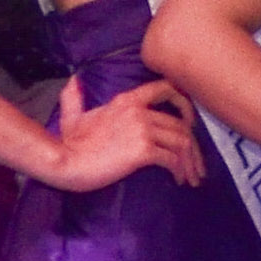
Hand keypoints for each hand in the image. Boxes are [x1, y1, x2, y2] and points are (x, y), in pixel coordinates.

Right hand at [38, 76, 201, 191]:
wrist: (64, 161)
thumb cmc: (69, 143)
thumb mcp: (73, 115)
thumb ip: (75, 97)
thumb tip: (73, 81)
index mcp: (126, 100)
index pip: (166, 89)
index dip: (186, 103)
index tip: (191, 122)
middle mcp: (139, 111)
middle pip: (181, 125)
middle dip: (194, 147)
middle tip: (195, 165)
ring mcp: (142, 130)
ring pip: (183, 142)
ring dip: (191, 162)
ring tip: (191, 177)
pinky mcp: (143, 151)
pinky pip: (173, 159)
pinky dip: (180, 170)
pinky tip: (177, 180)